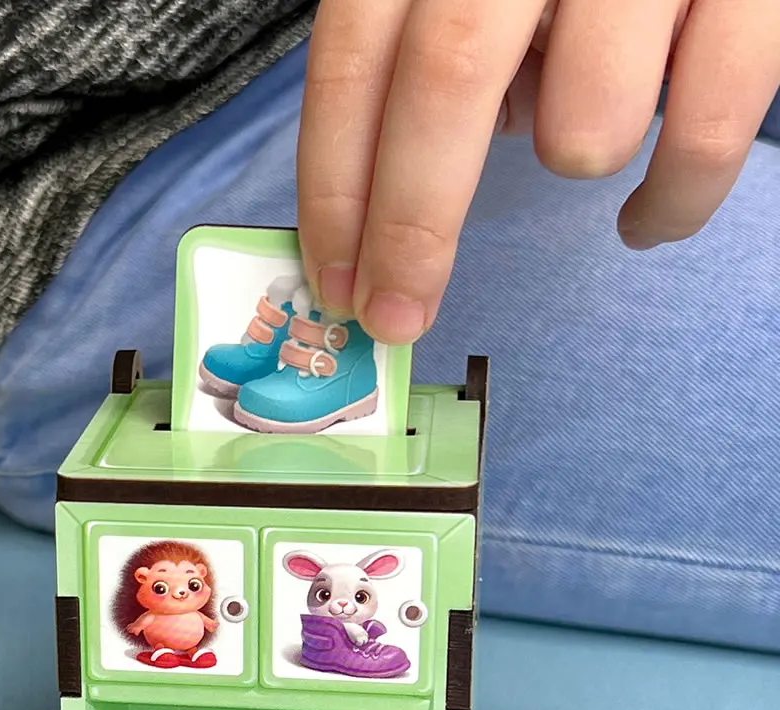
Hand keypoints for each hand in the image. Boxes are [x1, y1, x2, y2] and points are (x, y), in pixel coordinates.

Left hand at [297, 0, 779, 344]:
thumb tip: (388, 219)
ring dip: (575, 153)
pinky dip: (670, 201)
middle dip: (411, 229)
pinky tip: (646, 218)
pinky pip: (704, 134)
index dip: (334, 189)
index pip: (355, 62)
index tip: (336, 287)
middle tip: (398, 318)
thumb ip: (429, 72)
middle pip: (444, 85)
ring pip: (585, 121)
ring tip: (586, 129)